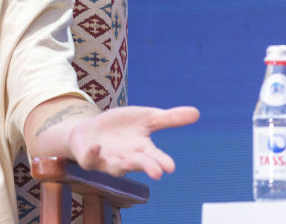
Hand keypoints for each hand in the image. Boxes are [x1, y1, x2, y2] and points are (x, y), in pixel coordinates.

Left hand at [68, 105, 198, 179]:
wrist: (90, 129)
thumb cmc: (121, 127)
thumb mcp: (145, 118)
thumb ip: (168, 119)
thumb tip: (197, 112)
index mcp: (141, 150)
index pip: (154, 157)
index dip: (161, 162)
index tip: (170, 167)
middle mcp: (126, 158)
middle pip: (138, 164)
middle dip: (147, 167)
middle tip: (158, 172)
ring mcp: (106, 160)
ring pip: (115, 167)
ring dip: (122, 166)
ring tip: (129, 163)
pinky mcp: (88, 158)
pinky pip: (90, 159)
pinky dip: (93, 154)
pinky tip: (97, 147)